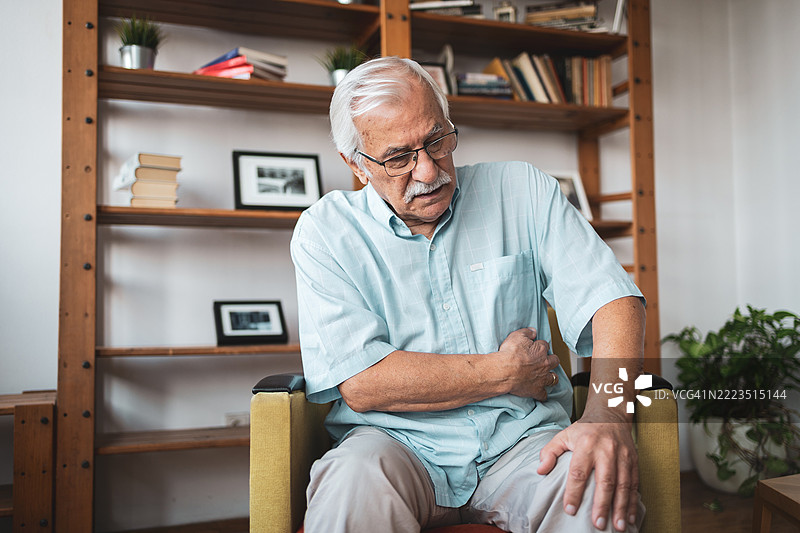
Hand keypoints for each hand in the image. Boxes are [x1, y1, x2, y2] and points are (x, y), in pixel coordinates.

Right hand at [496, 328, 559, 400]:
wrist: (505, 371)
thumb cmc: (510, 354)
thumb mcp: (516, 336)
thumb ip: (526, 332)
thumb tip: (533, 331)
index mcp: (540, 350)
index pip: (544, 345)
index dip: (540, 346)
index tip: (535, 347)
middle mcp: (544, 364)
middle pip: (554, 361)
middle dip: (552, 360)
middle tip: (545, 361)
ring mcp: (542, 378)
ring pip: (553, 378)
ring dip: (552, 377)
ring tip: (548, 377)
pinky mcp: (536, 390)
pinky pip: (543, 395)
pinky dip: (542, 395)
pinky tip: (540, 395)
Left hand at [536, 409, 637, 530]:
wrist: (610, 413)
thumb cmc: (585, 429)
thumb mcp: (564, 435)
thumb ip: (550, 452)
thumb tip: (541, 470)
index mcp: (586, 445)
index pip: (578, 472)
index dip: (574, 492)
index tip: (570, 509)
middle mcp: (606, 450)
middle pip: (605, 481)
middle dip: (602, 504)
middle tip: (598, 524)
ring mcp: (622, 456)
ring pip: (623, 484)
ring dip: (621, 507)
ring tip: (618, 526)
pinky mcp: (633, 460)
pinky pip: (634, 483)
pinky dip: (632, 501)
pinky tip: (630, 517)